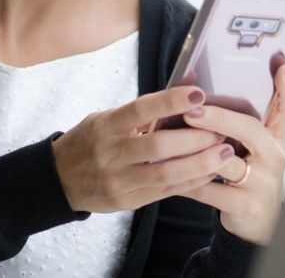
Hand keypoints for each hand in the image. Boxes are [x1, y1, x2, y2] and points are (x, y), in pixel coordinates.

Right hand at [52, 86, 236, 212]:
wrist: (59, 179)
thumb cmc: (90, 141)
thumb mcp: (107, 117)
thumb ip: (145, 108)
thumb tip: (188, 83)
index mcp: (105, 126)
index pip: (140, 110)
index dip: (170, 101)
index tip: (198, 94)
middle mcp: (110, 154)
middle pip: (158, 146)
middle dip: (195, 138)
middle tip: (221, 130)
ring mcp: (118, 181)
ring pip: (165, 174)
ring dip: (200, 164)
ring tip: (225, 153)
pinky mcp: (127, 201)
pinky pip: (165, 192)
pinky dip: (191, 182)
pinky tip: (210, 172)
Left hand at [180, 63, 284, 244]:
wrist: (258, 225)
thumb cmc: (250, 177)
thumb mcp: (253, 149)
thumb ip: (237, 123)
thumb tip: (204, 84)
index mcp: (275, 139)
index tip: (283, 68)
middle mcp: (274, 157)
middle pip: (250, 130)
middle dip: (219, 118)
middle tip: (191, 111)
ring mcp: (263, 183)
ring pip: (225, 162)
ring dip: (196, 151)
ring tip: (171, 140)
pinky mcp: (247, 205)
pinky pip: (210, 191)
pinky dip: (188, 181)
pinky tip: (170, 172)